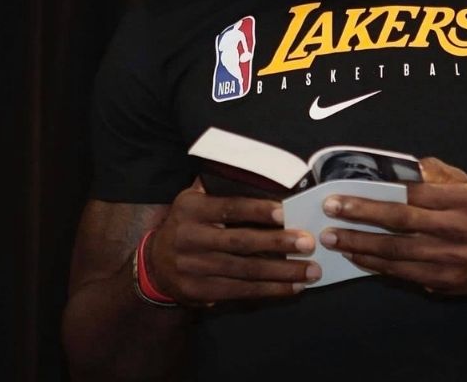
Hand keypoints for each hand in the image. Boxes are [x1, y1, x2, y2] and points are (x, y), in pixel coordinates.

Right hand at [148, 181, 320, 305]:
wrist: (156, 265)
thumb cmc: (188, 224)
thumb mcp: (193, 200)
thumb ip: (219, 188)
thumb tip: (261, 173)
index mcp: (190, 209)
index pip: (228, 207)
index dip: (256, 210)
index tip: (285, 211)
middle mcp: (189, 238)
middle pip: (239, 242)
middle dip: (277, 243)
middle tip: (307, 242)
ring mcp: (194, 268)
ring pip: (245, 271)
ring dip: (282, 272)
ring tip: (310, 271)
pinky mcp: (200, 292)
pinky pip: (241, 291)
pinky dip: (270, 290)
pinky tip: (293, 287)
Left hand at [319, 157, 466, 298]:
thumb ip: (440, 173)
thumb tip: (408, 165)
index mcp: (463, 200)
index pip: (416, 193)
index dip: (381, 192)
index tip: (350, 189)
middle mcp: (457, 228)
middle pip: (402, 221)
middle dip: (362, 214)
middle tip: (331, 209)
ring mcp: (450, 258)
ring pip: (397, 250)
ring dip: (360, 243)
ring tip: (332, 237)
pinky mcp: (442, 281)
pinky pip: (401, 272)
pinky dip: (374, 264)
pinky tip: (355, 255)